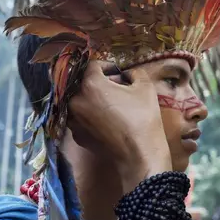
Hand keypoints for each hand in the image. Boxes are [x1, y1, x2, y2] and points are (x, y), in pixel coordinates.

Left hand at [67, 61, 171, 192]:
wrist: (138, 154)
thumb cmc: (143, 118)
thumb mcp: (146, 88)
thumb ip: (135, 73)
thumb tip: (127, 74)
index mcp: (91, 85)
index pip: (93, 65)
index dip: (108, 66)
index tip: (119, 73)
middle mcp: (75, 101)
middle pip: (84, 84)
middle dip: (100, 83)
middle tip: (118, 89)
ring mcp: (73, 120)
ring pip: (81, 102)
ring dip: (94, 100)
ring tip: (112, 107)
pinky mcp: (77, 136)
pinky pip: (82, 119)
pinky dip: (92, 117)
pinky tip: (108, 122)